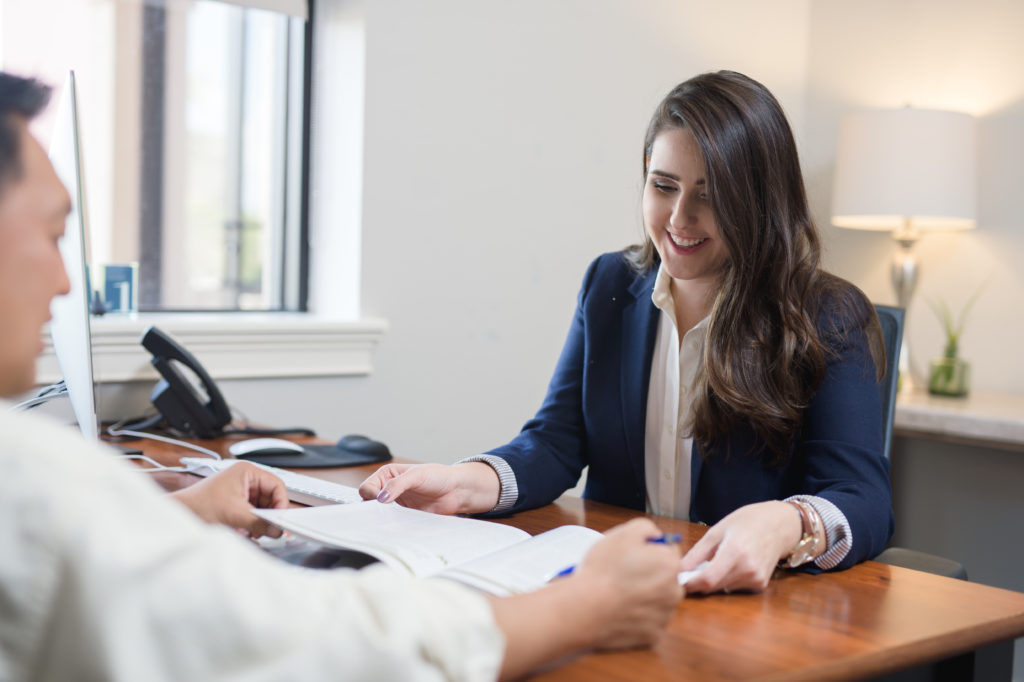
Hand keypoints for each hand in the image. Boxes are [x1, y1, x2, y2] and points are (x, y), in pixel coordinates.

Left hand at [172, 461, 289, 537]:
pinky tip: (244, 530)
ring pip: (262, 506)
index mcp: (247, 471)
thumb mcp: (235, 514)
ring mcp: (240, 490)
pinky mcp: (235, 502)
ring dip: (259, 521)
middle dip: (268, 515)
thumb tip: (277, 529)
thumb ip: (260, 523)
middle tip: (268, 529)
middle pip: (270, 497)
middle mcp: (245, 478)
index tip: (280, 520)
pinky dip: (251, 523)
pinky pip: (252, 512)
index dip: (280, 503)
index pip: (276, 485)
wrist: (179, 513)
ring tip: (252, 531)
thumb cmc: (198, 504)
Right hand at [358, 462, 499, 514]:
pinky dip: (392, 526)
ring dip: (382, 518)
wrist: (457, 491)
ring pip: (379, 515)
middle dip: (372, 508)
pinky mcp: (404, 517)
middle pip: (369, 502)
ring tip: (390, 520)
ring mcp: (396, 504)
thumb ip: (397, 485)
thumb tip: (381, 497)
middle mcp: (389, 489)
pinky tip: (398, 526)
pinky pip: (393, 524)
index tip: (380, 500)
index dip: (371, 494)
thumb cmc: (438, 476)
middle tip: (381, 513)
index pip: (367, 487)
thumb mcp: (416, 475)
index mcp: (387, 475)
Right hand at [569, 518, 683, 649]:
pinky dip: (638, 616)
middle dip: (650, 574)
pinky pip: (649, 621)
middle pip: (666, 577)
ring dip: (645, 596)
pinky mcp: (653, 635)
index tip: (632, 556)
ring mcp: (665, 615)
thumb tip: (656, 536)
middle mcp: (674, 591)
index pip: (669, 551)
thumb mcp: (623, 534)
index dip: (650, 551)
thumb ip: (646, 528)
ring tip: (620, 593)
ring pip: (658, 600)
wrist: (585, 608)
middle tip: (624, 574)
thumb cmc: (603, 570)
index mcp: (670, 564)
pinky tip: (622, 610)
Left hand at [680, 501, 801, 593]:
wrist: (779, 525)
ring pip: (723, 588)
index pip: (708, 579)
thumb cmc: (746, 522)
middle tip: (690, 572)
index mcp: (735, 551)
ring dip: (713, 581)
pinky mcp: (760, 584)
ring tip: (716, 561)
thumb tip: (679, 569)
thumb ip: (697, 553)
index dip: (691, 584)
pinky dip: (727, 580)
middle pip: (714, 586)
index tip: (678, 581)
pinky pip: (734, 587)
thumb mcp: (717, 531)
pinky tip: (732, 565)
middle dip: (698, 582)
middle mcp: (748, 568)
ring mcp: (756, 578)